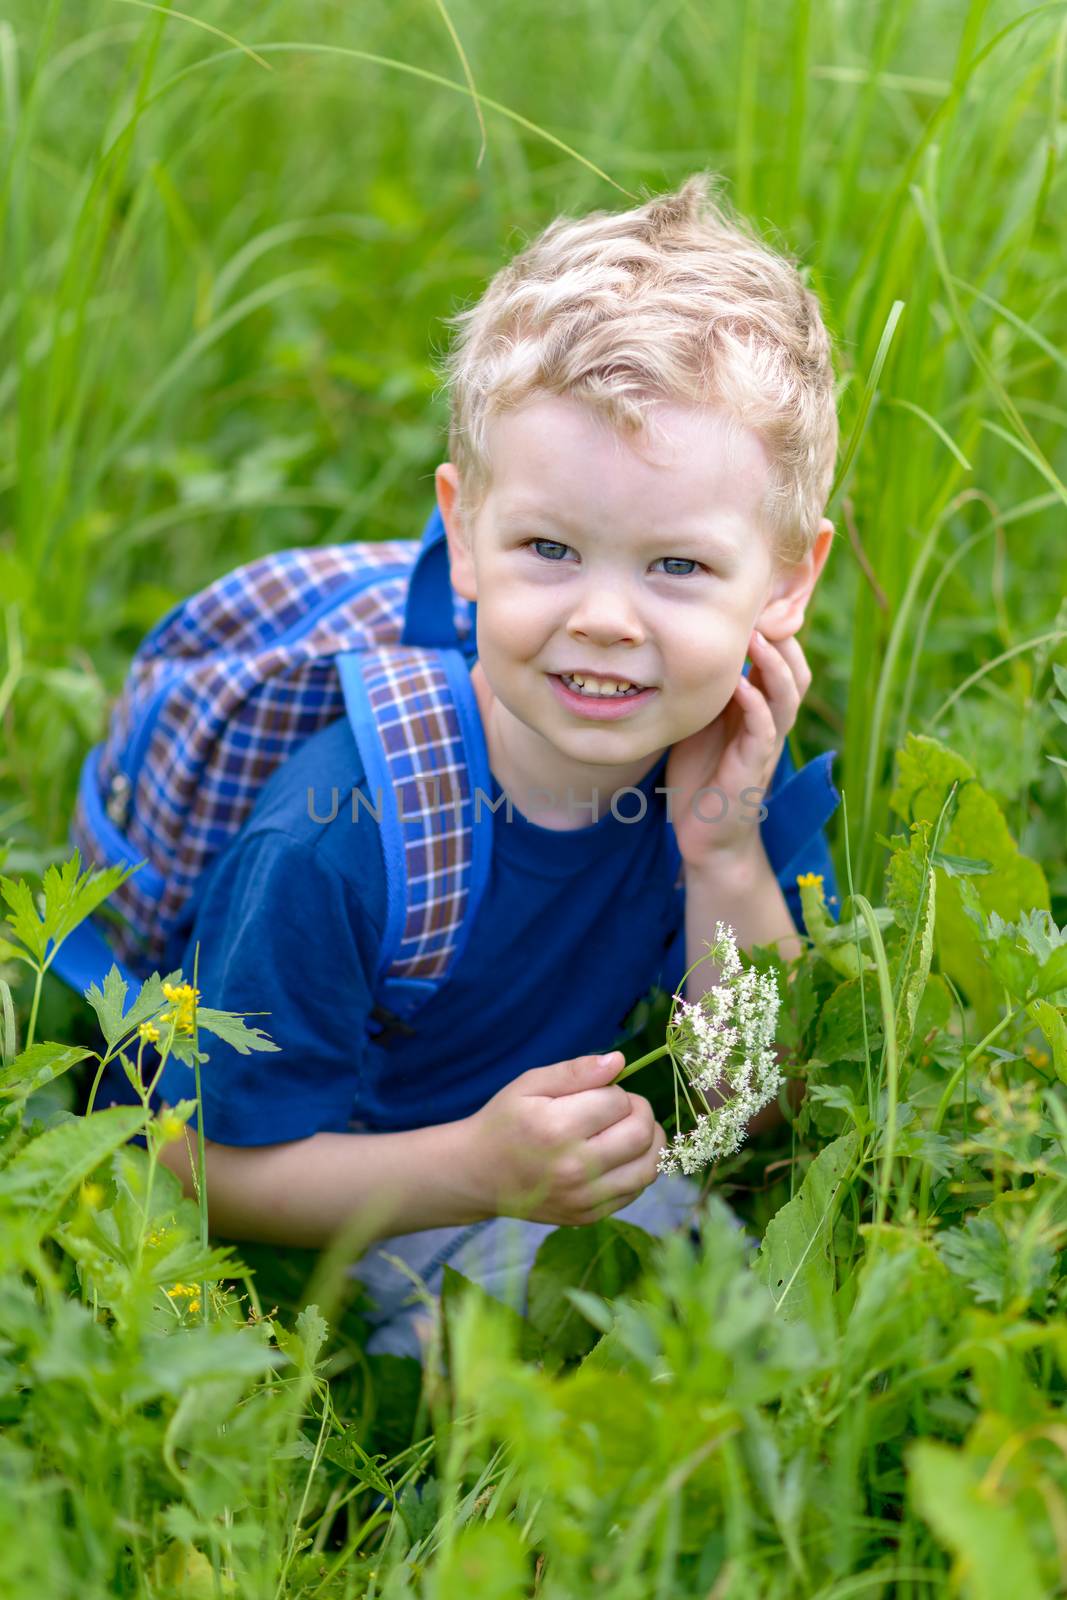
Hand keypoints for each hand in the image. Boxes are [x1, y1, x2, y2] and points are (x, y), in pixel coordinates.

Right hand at [467, 1052, 667, 1225]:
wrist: (478, 1174)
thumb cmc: (505, 1122)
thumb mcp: (530, 1085)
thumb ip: (576, 1071)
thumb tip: (619, 1061)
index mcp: (556, 1128)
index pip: (617, 1101)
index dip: (614, 1090)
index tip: (599, 1092)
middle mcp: (573, 1168)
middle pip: (640, 1134)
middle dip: (640, 1111)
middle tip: (621, 1107)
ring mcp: (582, 1198)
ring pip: (648, 1167)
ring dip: (649, 1141)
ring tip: (629, 1129)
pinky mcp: (588, 1216)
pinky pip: (636, 1190)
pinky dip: (637, 1167)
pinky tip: (619, 1155)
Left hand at [664, 628, 812, 871]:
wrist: (706, 836)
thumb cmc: (701, 776)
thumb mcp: (700, 722)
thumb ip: (704, 689)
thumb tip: (680, 645)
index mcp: (760, 706)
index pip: (781, 659)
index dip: (775, 628)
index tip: (756, 597)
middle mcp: (770, 721)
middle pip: (794, 669)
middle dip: (782, 637)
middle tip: (763, 606)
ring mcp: (765, 744)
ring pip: (787, 695)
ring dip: (773, 664)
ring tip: (757, 637)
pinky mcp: (753, 768)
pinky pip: (763, 730)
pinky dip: (756, 705)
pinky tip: (740, 686)